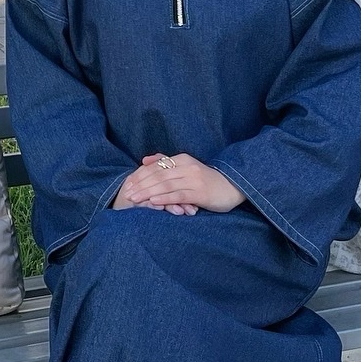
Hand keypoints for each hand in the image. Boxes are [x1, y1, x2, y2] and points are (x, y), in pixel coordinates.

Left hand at [112, 154, 245, 216]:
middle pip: (158, 176)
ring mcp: (194, 180)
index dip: (140, 175)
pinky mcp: (200, 193)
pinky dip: (164, 198)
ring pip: (165, 185)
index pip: (156, 167)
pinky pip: (178, 195)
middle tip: (126, 193)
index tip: (127, 184)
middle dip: (140, 184)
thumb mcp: (187, 168)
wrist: (233, 187)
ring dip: (147, 192)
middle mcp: (187, 167)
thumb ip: (167, 163)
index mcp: (182, 160)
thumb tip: (145, 160)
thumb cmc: (207, 180)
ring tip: (134, 199)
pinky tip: (153, 202)